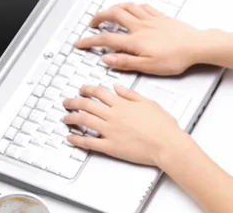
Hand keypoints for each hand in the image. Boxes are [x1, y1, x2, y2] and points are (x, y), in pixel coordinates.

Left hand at [62, 84, 187, 166]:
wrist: (166, 144)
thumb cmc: (162, 125)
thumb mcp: (148, 102)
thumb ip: (130, 94)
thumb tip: (117, 86)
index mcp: (122, 104)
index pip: (99, 92)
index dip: (88, 89)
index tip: (82, 89)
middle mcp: (113, 116)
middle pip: (87, 105)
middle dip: (74, 101)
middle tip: (67, 102)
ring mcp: (110, 131)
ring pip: (84, 121)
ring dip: (72, 118)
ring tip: (66, 117)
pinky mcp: (110, 146)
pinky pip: (89, 142)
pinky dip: (77, 139)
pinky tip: (70, 137)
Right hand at [74, 3, 202, 75]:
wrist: (196, 46)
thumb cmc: (176, 58)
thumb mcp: (148, 67)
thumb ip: (126, 62)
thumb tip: (107, 59)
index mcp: (135, 41)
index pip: (106, 39)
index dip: (90, 41)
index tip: (80, 43)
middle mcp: (141, 26)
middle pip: (114, 15)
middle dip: (99, 17)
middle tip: (92, 23)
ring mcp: (151, 19)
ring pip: (127, 7)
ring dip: (114, 8)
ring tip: (108, 12)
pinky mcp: (161, 16)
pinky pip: (143, 6)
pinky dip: (133, 6)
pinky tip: (133, 8)